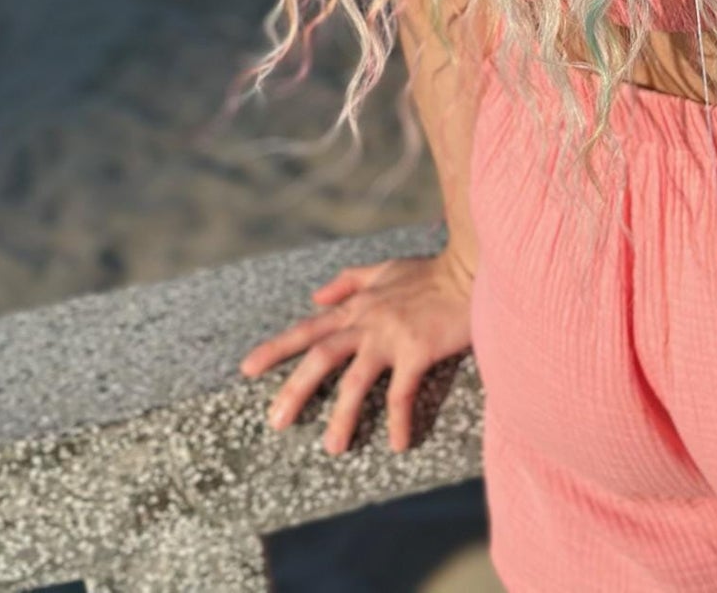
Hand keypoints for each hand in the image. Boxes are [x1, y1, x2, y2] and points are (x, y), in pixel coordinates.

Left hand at [240, 248, 474, 455]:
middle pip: (321, 355)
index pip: (308, 327)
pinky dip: (398, 419)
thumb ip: (350, 280)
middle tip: (275, 422)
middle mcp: (367, 320)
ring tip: (332, 448)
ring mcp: (391, 335)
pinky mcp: (418, 350)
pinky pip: (402, 391)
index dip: (276, 348)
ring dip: (342, 416)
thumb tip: (317, 296)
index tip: (247, 369)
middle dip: (294, 389)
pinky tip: (398, 444)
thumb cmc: (432, 272)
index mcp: (357, 305)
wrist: (470, 269)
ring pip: (355, 380)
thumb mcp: (385, 269)